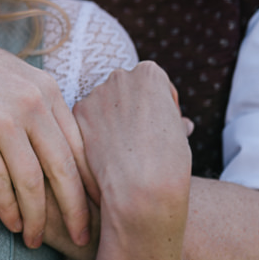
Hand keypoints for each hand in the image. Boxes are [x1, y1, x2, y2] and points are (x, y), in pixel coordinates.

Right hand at [0, 32, 91, 248]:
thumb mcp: (11, 78)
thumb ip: (37, 106)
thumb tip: (58, 148)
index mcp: (46, 90)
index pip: (80, 148)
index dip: (89, 185)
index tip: (94, 210)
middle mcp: (31, 105)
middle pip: (64, 170)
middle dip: (76, 211)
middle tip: (81, 238)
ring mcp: (2, 121)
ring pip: (32, 183)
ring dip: (35, 218)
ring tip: (33, 238)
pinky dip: (7, 209)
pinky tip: (9, 223)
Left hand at [73, 62, 190, 232]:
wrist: (140, 186)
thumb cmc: (169, 161)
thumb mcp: (179, 133)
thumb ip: (172, 118)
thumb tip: (180, 123)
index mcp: (149, 73)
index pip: (154, 83)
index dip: (161, 106)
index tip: (162, 126)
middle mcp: (119, 77)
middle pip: (127, 90)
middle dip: (134, 109)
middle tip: (142, 138)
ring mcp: (95, 94)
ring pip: (105, 105)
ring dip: (113, 120)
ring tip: (125, 148)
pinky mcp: (78, 113)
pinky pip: (88, 119)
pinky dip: (96, 133)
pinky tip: (106, 151)